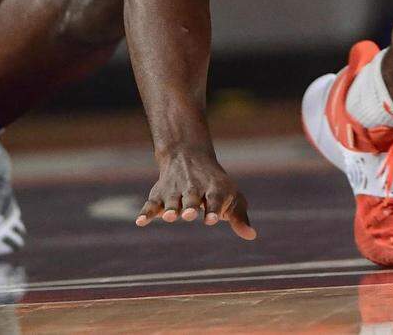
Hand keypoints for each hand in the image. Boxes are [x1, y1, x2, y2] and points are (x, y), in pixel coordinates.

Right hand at [135, 149, 255, 240]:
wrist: (189, 157)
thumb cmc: (216, 186)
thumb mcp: (231, 198)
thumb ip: (239, 218)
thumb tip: (251, 236)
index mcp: (214, 189)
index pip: (215, 199)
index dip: (213, 209)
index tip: (211, 219)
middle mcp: (194, 188)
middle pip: (192, 198)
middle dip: (190, 206)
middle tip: (189, 215)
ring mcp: (176, 191)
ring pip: (172, 200)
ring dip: (170, 208)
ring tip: (171, 216)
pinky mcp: (159, 194)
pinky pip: (151, 203)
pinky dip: (146, 212)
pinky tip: (140, 222)